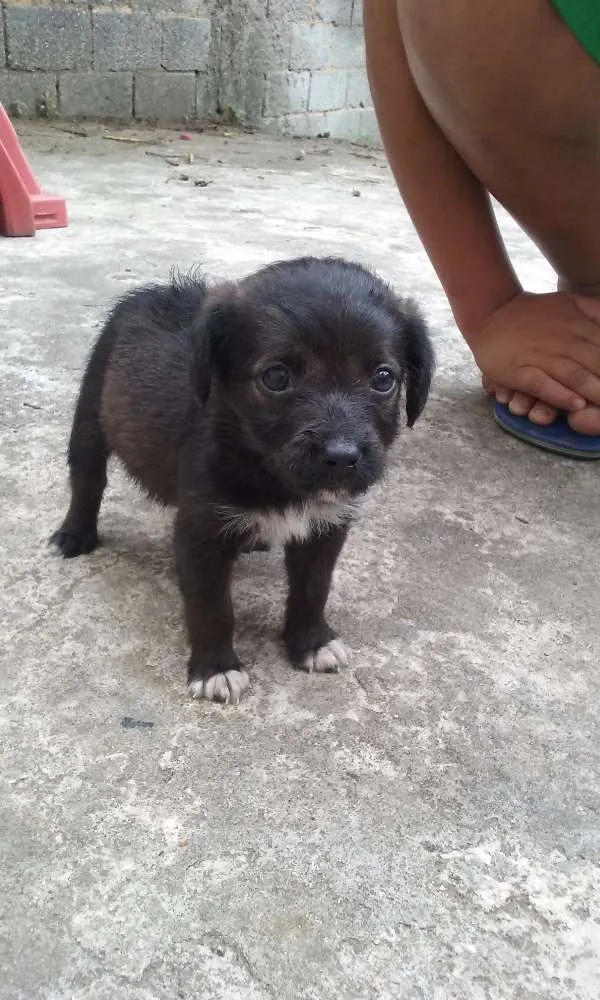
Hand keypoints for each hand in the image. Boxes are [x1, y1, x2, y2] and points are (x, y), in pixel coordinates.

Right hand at [467, 292, 599, 416]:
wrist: (491, 312)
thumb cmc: (533, 312)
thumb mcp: (570, 302)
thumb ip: (595, 310)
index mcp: (579, 326)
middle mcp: (564, 342)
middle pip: (598, 365)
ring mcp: (542, 357)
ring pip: (576, 377)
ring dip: (594, 392)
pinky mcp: (520, 371)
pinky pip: (544, 385)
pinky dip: (561, 396)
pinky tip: (576, 405)